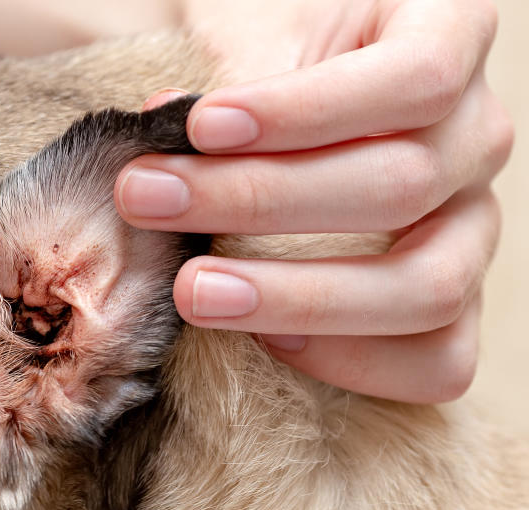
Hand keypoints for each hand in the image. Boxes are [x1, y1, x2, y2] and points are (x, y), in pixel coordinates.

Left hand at [115, 0, 512, 402]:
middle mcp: (476, 138)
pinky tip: (266, 338)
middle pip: (402, 187)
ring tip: (192, 291)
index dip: (306, 112)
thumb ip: (240, 76)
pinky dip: (354, 360)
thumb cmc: (269, 48)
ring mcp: (471, 229)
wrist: (280, 107)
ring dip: (296, 296)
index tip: (200, 125)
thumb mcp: (258, 28)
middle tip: (148, 199)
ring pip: (426, 287)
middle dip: (258, 201)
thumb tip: (168, 132)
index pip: (415, 80)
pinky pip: (439, 360)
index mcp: (448, 38)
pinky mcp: (447, 306)